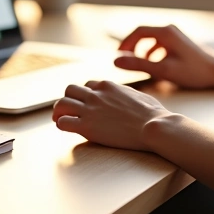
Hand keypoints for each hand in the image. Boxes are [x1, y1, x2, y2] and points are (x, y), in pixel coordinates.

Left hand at [52, 80, 174, 151]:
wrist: (153, 126)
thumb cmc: (153, 114)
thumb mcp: (139, 96)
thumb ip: (127, 95)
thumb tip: (130, 98)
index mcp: (108, 85)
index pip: (88, 85)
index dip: (85, 95)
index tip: (86, 105)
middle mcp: (96, 95)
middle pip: (70, 90)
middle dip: (68, 100)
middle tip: (68, 111)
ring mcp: (90, 110)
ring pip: (62, 103)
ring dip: (59, 111)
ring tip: (60, 119)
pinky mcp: (87, 127)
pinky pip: (63, 122)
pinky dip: (61, 124)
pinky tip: (65, 129)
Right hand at [113, 25, 213, 89]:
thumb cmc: (193, 72)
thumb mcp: (163, 70)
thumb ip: (139, 65)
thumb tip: (116, 61)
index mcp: (165, 32)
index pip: (138, 32)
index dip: (125, 44)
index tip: (118, 57)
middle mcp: (170, 30)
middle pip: (143, 34)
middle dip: (132, 47)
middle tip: (124, 61)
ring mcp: (176, 35)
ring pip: (151, 39)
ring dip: (142, 51)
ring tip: (139, 65)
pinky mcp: (180, 42)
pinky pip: (160, 44)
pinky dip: (152, 53)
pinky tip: (154, 65)